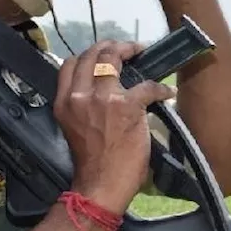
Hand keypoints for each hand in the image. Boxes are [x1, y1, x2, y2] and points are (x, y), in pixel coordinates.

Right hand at [53, 40, 175, 214]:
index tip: (104, 54)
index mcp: (64, 101)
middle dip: (111, 45)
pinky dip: (160, 88)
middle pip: (92, 55)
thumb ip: (83, 105)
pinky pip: (147, 86)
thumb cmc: (91, 161)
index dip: (89, 54)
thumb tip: (104, 90)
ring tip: (142, 52)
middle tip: (128, 48)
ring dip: (131, 51)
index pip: (69, 64)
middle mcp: (79, 95)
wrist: (101, 184)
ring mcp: (103, 98)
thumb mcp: (75, 126)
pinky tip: (167, 92)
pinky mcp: (127, 106)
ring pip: (114, 59)